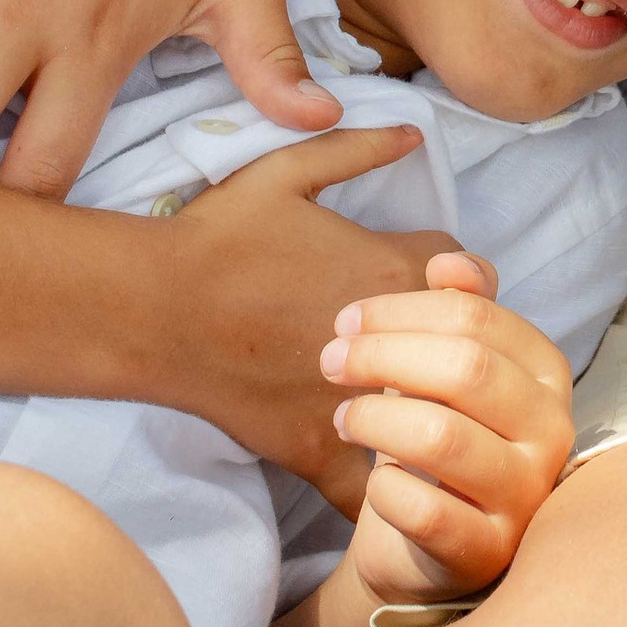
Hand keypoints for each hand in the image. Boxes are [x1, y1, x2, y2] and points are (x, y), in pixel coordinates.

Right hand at [157, 131, 462, 506]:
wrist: (153, 307)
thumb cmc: (218, 236)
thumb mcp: (286, 171)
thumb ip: (356, 148)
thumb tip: (412, 132)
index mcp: (396, 267)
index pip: (473, 275)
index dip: (454, 278)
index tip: (426, 283)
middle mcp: (396, 339)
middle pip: (471, 352)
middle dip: (457, 350)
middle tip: (422, 347)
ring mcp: (362, 400)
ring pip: (440, 422)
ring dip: (436, 417)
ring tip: (416, 410)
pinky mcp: (321, 449)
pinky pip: (378, 491)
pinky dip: (390, 494)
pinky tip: (391, 487)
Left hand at [322, 252, 576, 597]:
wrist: (422, 547)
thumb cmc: (436, 441)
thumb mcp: (445, 369)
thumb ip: (457, 311)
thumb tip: (448, 261)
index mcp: (546, 374)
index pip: (477, 318)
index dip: (400, 311)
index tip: (346, 321)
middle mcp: (552, 432)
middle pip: (465, 368)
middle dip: (382, 355)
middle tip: (330, 362)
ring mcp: (525, 496)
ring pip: (442, 436)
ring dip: (375, 419)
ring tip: (343, 419)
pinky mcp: (487, 552)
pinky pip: (424, 511)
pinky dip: (384, 490)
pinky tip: (372, 483)